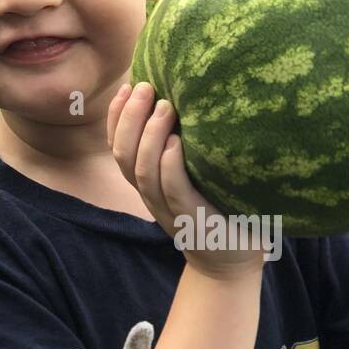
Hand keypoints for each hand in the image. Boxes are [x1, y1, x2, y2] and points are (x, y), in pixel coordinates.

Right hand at [107, 81, 265, 278]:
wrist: (231, 262)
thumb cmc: (218, 209)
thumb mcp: (195, 175)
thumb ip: (185, 146)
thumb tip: (189, 99)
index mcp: (148, 183)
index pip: (118, 148)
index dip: (116, 118)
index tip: (127, 86)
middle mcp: (152, 196)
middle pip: (124, 156)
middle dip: (129, 118)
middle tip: (145, 87)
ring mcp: (169, 210)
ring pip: (143, 172)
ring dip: (149, 136)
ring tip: (165, 106)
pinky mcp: (193, 220)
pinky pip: (173, 191)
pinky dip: (170, 166)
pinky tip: (176, 143)